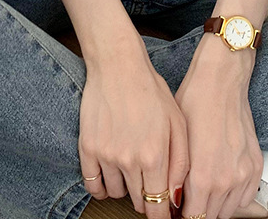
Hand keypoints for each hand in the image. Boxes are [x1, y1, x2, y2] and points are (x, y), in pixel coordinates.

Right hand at [79, 37, 188, 217]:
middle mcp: (129, 160)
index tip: (163, 212)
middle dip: (146, 198)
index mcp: (154, 156)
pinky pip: (91, 183)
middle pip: (138, 201)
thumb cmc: (151, 90)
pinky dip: (100, 187)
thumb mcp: (177, 122)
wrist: (117, 65)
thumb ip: (181, 163)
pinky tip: (109, 177)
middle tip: (148, 183)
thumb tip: (177, 198)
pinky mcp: (87, 146)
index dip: (162, 214)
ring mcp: (105, 154)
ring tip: (131, 170)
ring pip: (116, 193)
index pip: (158, 205)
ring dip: (125, 188)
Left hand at [173, 33, 264, 218]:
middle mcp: (226, 181)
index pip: (192, 218)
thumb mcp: (176, 140)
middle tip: (185, 201)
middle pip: (209, 217)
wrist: (221, 80)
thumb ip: (176, 175)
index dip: (180, 216)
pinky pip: (246, 197)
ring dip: (214, 206)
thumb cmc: (195, 101)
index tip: (174, 210)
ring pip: (228, 211)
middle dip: (195, 212)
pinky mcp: (255, 166)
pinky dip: (233, 197)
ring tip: (201, 193)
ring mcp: (244, 175)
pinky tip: (220, 183)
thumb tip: (172, 196)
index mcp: (203, 176)